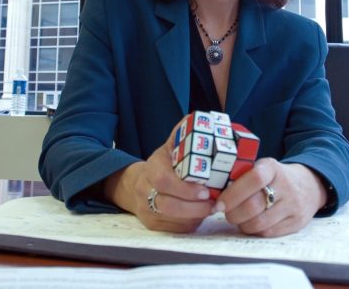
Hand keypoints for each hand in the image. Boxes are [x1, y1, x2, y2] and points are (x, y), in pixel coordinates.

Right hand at [104, 116, 213, 232]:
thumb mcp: (169, 146)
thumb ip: (183, 134)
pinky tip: (201, 216)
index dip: (186, 188)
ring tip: (212, 209)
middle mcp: (145, 190)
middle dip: (194, 207)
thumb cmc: (162, 164)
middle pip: (168, 205)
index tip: (205, 190)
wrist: (134, 185)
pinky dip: (190, 224)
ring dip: (195, 217)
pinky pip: (173, 229)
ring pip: (172, 220)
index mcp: (151, 168)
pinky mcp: (152, 225)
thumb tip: (200, 118)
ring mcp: (146, 210)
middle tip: (214, 203)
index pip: (164, 181)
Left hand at [215, 158, 326, 236]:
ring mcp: (293, 206)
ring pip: (259, 223)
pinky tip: (251, 223)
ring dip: (242, 224)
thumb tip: (214, 193)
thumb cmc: (276, 177)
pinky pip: (268, 233)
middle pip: (253, 206)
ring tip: (238, 218)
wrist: (310, 185)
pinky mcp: (296, 223)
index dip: (233, 194)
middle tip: (225, 212)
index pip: (253, 179)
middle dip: (233, 213)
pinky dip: (254, 231)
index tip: (219, 203)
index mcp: (273, 168)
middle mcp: (286, 186)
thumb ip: (242, 176)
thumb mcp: (263, 168)